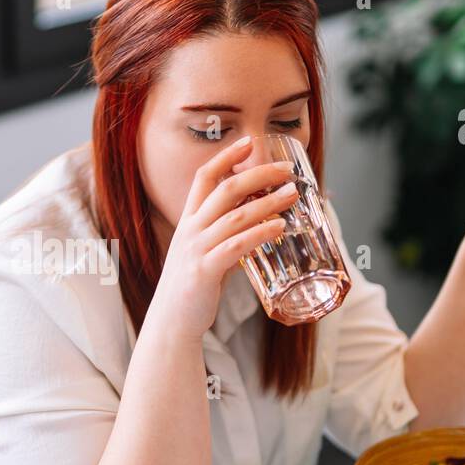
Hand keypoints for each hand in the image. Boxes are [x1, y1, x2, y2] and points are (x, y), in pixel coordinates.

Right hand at [146, 136, 298, 341]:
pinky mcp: (204, 271)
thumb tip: (258, 229)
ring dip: (268, 202)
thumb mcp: (205, 253)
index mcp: (188, 221)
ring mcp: (196, 249)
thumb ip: (227, 237)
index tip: (249, 142)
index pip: (205, 177)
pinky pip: (236, 246)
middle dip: (258, 174)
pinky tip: (279, 227)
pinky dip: (260, 233)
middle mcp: (190, 230)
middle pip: (225, 189)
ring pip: (236, 216)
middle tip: (287, 170)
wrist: (171, 322)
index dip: (226, 157)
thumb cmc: (192, 287)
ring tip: (292, 195)